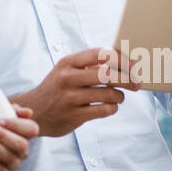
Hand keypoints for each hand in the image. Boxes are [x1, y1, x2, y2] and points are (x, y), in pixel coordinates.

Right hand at [10, 47, 139, 136]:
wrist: (34, 112)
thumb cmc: (57, 88)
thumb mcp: (67, 70)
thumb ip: (90, 65)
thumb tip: (124, 61)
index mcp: (68, 62)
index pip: (100, 54)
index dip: (121, 59)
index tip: (133, 65)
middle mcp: (68, 78)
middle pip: (108, 75)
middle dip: (128, 79)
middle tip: (137, 83)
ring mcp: (70, 98)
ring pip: (109, 94)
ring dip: (120, 96)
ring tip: (118, 96)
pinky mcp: (74, 116)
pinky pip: (104, 110)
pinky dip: (112, 108)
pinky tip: (110, 107)